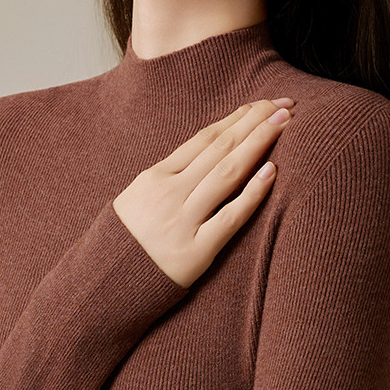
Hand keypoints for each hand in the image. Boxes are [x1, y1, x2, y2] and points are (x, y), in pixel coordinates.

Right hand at [112, 97, 294, 289]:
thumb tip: (208, 155)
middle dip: (254, 122)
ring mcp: (183, 222)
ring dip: (259, 144)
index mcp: (154, 177)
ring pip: (227, 173)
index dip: (236, 118)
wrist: (104, 286)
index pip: (204, 138)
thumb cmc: (125, 244)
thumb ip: (170, 179)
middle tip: (284, 103)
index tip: (261, 104)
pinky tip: (272, 170)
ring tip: (285, 122)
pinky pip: (230, 217)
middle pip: (220, 147)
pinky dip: (252, 193)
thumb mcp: (137, 199)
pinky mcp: (195, 251)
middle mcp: (170, 194)